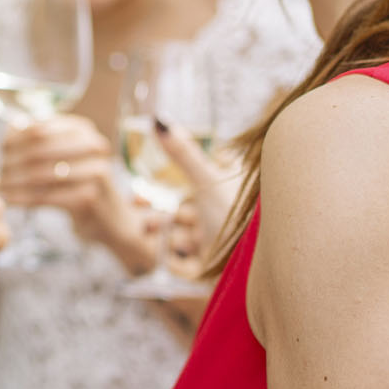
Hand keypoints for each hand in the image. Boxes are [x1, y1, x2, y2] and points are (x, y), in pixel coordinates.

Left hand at [0, 115, 154, 272]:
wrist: (108, 219)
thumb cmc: (76, 184)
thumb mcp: (61, 156)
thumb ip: (38, 140)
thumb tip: (11, 126)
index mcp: (82, 129)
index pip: (37, 128)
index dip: (14, 139)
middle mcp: (92, 144)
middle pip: (38, 150)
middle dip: (12, 161)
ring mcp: (94, 170)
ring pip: (40, 173)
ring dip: (14, 181)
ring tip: (0, 187)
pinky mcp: (89, 196)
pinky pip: (46, 196)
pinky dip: (24, 198)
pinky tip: (10, 201)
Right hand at [151, 119, 242, 276]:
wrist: (252, 266)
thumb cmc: (236, 216)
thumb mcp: (207, 178)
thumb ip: (182, 152)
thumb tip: (159, 120)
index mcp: (231, 189)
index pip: (206, 173)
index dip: (179, 172)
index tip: (154, 173)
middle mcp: (224, 214)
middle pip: (187, 207)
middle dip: (161, 206)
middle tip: (135, 202)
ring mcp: (218, 241)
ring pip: (183, 234)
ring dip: (162, 232)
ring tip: (146, 228)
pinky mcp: (211, 268)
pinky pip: (186, 264)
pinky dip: (171, 261)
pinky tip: (162, 257)